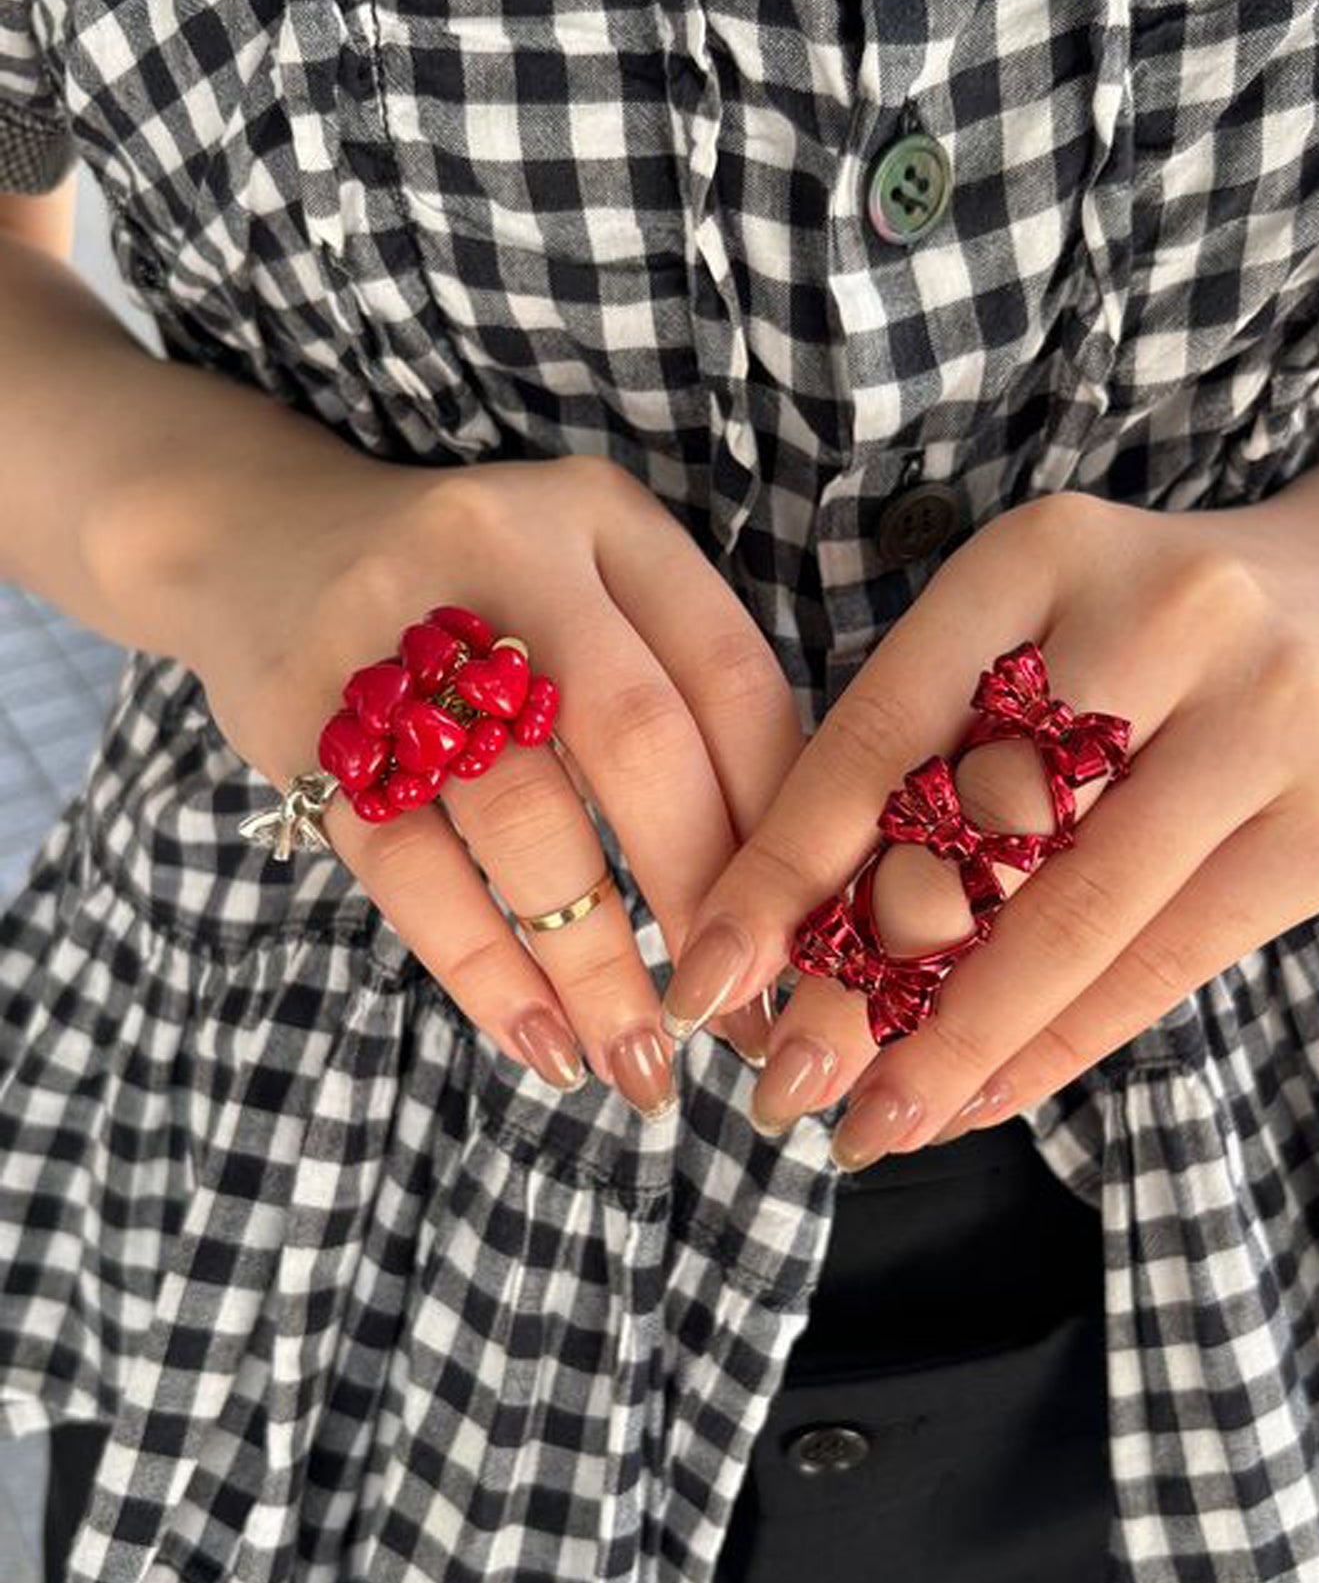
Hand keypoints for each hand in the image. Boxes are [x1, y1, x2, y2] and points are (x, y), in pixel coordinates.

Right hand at [161, 453, 803, 1116]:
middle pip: (636, 742)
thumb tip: (764, 892)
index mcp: (607, 520)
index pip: (730, 677)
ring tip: (640, 1062)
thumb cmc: (476, 599)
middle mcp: (512, 552)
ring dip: (596, 963)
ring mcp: (398, 629)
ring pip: (524, 818)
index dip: (776, 820)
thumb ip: (674, 690)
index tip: (799, 934)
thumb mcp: (587, 588)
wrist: (254, 538)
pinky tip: (541, 1042)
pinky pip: (411, 868)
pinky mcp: (310, 718)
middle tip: (733, 1016)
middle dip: (699, 899)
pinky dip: (485, 970)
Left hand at [660, 487, 1318, 1168]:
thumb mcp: (1017, 634)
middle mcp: (1164, 620)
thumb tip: (779, 934)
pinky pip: (1161, 967)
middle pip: (983, 833)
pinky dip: (1058, 1046)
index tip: (709, 972)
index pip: (882, 731)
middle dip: (868, 977)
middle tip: (785, 1078)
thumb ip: (916, 750)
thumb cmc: (1133, 638)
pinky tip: (976, 1100)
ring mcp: (1260, 726)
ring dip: (957, 1041)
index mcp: (1042, 555)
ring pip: (1075, 918)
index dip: (785, 866)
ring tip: (871, 1123)